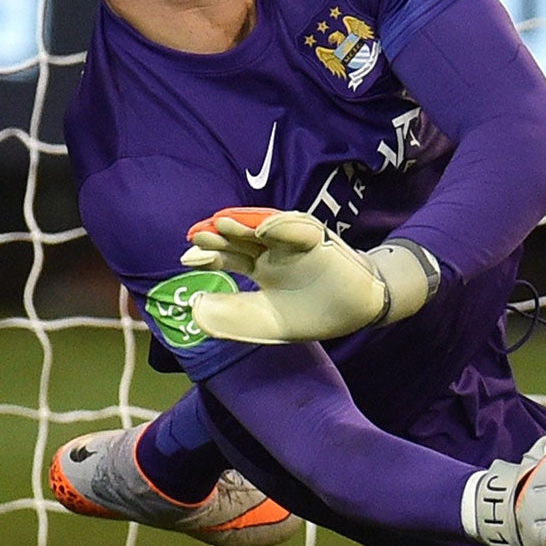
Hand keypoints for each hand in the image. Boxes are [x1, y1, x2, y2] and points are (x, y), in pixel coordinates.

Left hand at [180, 207, 438, 343]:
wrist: (359, 310)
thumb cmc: (313, 314)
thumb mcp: (266, 321)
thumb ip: (232, 316)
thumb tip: (193, 309)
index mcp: (261, 268)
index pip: (229, 255)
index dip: (209, 254)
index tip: (186, 259)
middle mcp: (274, 251)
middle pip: (242, 237)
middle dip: (220, 235)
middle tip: (197, 236)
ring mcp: (295, 242)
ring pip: (265, 227)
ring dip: (244, 224)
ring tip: (221, 224)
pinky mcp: (319, 240)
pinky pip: (299, 227)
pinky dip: (281, 226)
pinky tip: (262, 229)